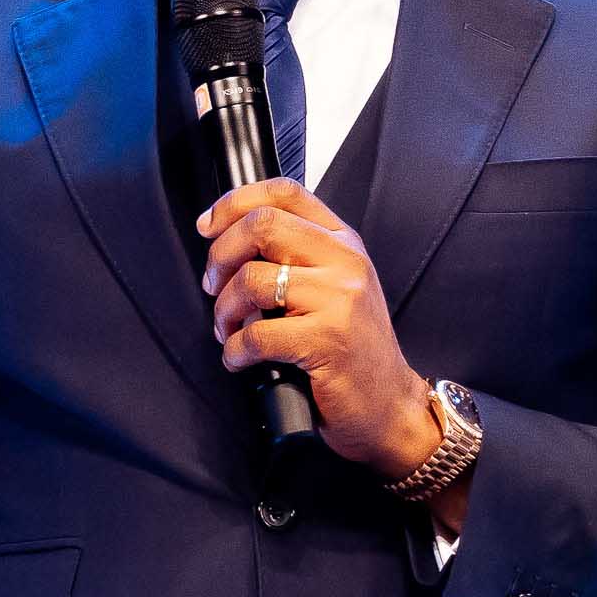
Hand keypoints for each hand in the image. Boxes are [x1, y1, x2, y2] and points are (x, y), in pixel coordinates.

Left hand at [198, 179, 450, 479]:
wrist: (388, 404)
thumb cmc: (352, 349)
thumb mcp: (335, 287)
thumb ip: (296, 256)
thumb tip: (228, 240)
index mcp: (343, 242)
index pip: (285, 192)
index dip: (235, 202)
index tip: (208, 226)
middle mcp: (344, 262)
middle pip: (262, 226)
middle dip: (220, 257)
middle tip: (213, 286)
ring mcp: (339, 299)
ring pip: (252, 280)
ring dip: (223, 310)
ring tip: (227, 330)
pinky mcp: (328, 340)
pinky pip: (256, 334)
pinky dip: (234, 351)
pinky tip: (240, 360)